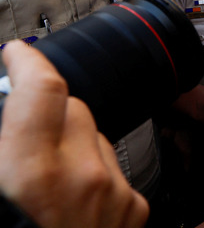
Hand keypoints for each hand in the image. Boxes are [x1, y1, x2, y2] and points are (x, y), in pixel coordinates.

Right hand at [0, 41, 148, 227]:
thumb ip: (5, 148)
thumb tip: (8, 115)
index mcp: (35, 174)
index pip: (43, 89)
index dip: (28, 62)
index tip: (19, 53)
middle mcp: (84, 178)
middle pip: (73, 109)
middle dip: (47, 111)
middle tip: (22, 132)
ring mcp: (115, 192)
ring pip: (95, 137)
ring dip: (72, 145)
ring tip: (46, 183)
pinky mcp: (135, 206)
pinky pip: (113, 168)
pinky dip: (93, 173)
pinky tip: (72, 201)